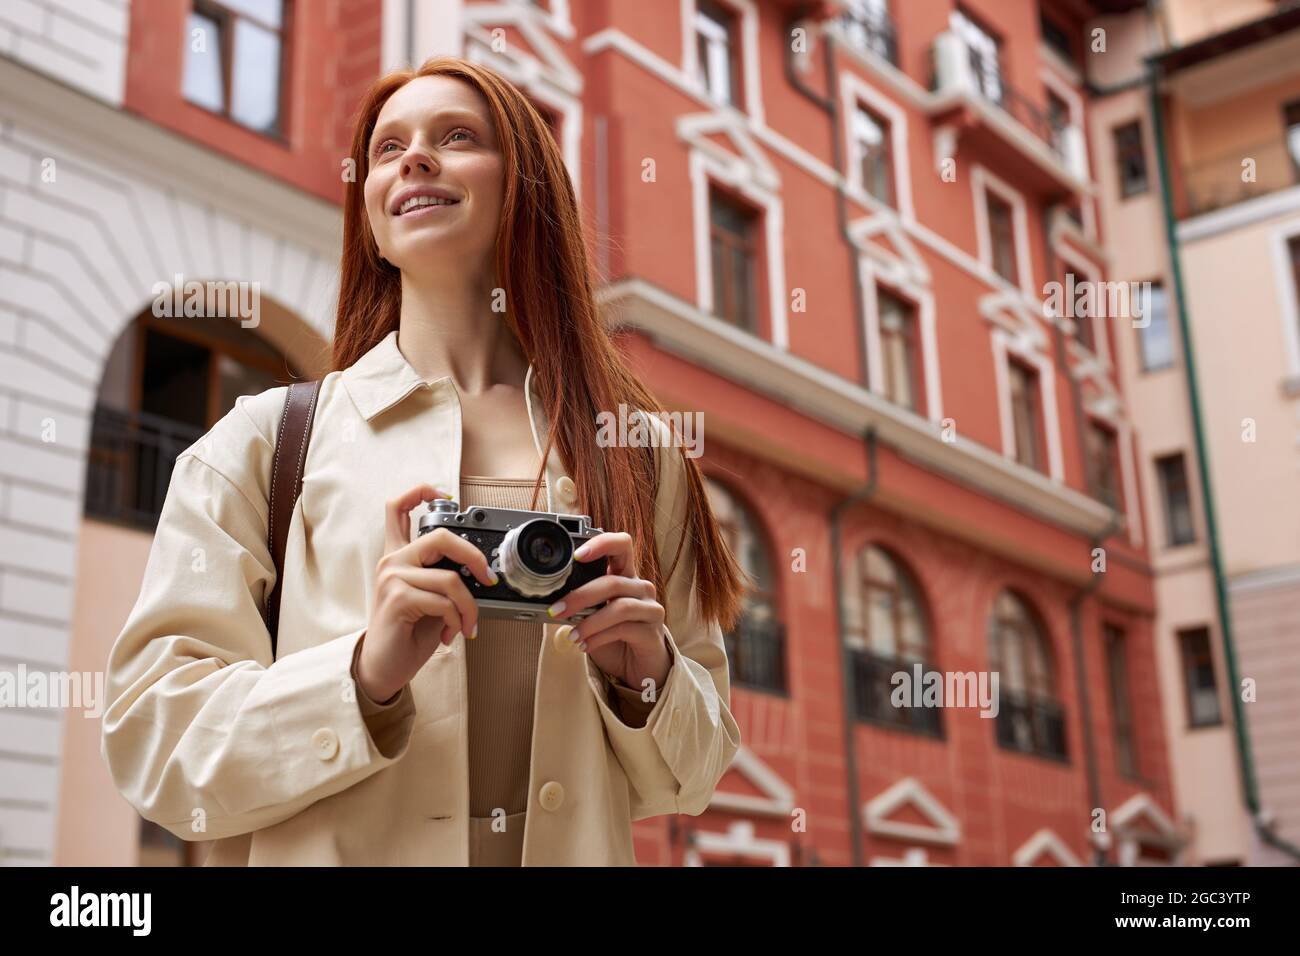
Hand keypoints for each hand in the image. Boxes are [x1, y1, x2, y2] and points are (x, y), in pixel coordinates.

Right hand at [354, 484, 497, 702]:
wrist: (385, 668)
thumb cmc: (408, 634)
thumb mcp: (431, 599)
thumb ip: (444, 576)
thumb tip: (479, 571)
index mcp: (398, 556)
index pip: (398, 508)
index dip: (421, 492)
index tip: (444, 495)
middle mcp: (392, 561)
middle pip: (440, 536)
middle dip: (474, 557)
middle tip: (487, 580)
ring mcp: (392, 577)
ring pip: (451, 579)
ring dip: (469, 608)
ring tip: (466, 626)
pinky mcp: (397, 598)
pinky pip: (444, 602)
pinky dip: (456, 621)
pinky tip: (449, 634)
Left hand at [549, 532, 671, 700]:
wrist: (637, 666)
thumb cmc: (613, 636)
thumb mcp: (594, 615)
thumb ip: (580, 604)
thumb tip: (550, 601)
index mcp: (625, 574)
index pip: (621, 544)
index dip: (601, 543)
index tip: (576, 556)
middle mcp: (641, 587)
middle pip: (612, 581)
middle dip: (580, 596)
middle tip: (557, 610)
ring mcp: (650, 608)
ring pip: (620, 607)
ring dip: (590, 622)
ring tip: (572, 635)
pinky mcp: (653, 631)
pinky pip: (624, 629)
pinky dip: (599, 637)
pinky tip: (585, 645)